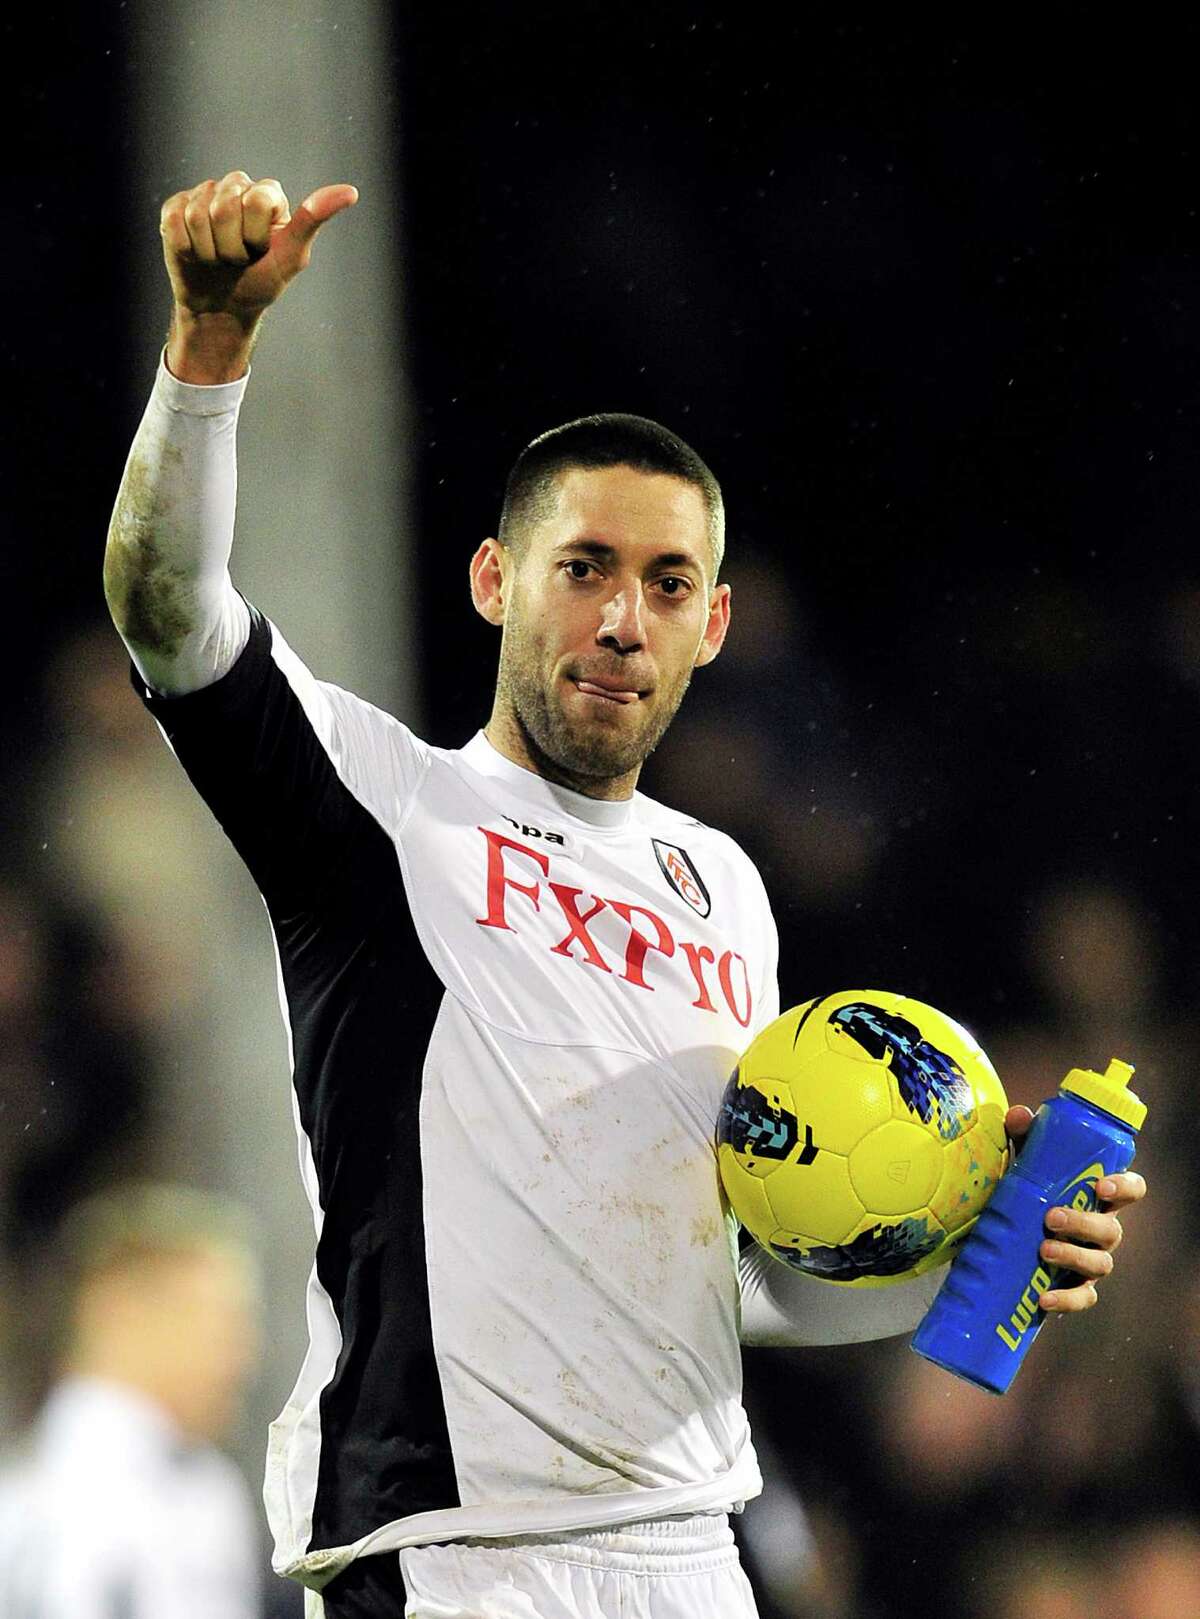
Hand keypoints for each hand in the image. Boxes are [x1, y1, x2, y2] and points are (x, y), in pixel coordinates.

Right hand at [160, 170, 358, 320]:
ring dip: (209, 252)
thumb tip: (350, 191)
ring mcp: (203, 194)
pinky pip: (174, 222)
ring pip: (197, 216)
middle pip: (223, 208)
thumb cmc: (261, 282)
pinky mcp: (175, 207)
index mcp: (267, 193)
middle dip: (231, 247)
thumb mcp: (291, 257)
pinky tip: (197, 254)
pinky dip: (187, 249)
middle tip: (238, 259)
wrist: (223, 308)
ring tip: (219, 259)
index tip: (261, 251)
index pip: (255, 200)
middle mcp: (235, 186)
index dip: (254, 235)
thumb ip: (313, 221)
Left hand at [1004, 1104, 1146, 1312]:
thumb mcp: (1022, 1163)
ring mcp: (1090, 1262)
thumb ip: (1024, 1138)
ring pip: (1100, 1263)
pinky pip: (1082, 1299)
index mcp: (1098, 1197)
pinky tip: (1042, 1299)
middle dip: (1085, 1223)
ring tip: (1043, 1249)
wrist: (999, 1240)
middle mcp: (1102, 1230)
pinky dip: (1065, 1300)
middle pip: (1111, 1229)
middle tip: (1052, 1217)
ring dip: (1073, 1256)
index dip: (1125, 1187)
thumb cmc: (1024, 1193)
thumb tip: (1019, 1115)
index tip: (1101, 1185)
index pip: (1131, 1189)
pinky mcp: (1074, 1289)